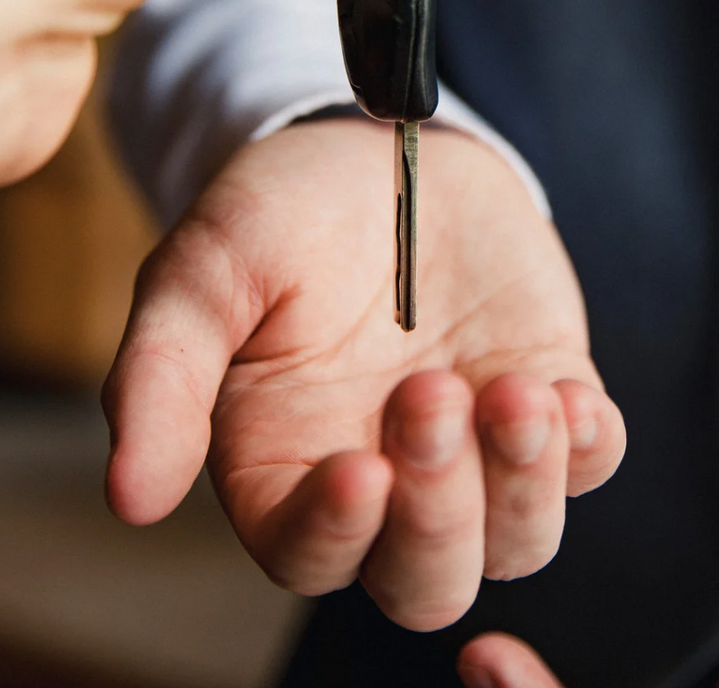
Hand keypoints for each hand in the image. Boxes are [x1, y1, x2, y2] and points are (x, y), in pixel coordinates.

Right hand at [103, 117, 626, 630]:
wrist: (376, 138)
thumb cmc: (277, 213)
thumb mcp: (204, 272)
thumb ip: (161, 379)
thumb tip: (127, 499)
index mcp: (285, 471)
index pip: (310, 557)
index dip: (338, 532)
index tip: (360, 470)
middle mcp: (385, 480)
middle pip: (425, 580)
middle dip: (439, 515)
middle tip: (431, 398)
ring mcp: (475, 446)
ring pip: (518, 541)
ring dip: (522, 485)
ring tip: (511, 392)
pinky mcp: (548, 394)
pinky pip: (591, 462)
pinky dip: (587, 448)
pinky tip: (568, 398)